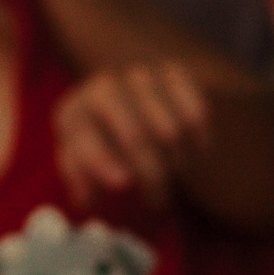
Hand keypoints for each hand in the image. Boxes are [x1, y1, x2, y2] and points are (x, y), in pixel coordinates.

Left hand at [55, 60, 212, 209]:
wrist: (135, 99)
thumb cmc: (106, 140)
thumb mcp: (85, 160)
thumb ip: (83, 181)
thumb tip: (86, 201)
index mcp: (74, 112)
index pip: (86, 137)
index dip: (103, 161)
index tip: (122, 185)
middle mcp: (103, 87)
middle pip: (134, 137)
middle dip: (151, 174)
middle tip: (156, 200)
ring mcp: (140, 77)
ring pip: (169, 131)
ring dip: (176, 161)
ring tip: (173, 171)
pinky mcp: (173, 73)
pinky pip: (195, 114)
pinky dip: (198, 139)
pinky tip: (193, 148)